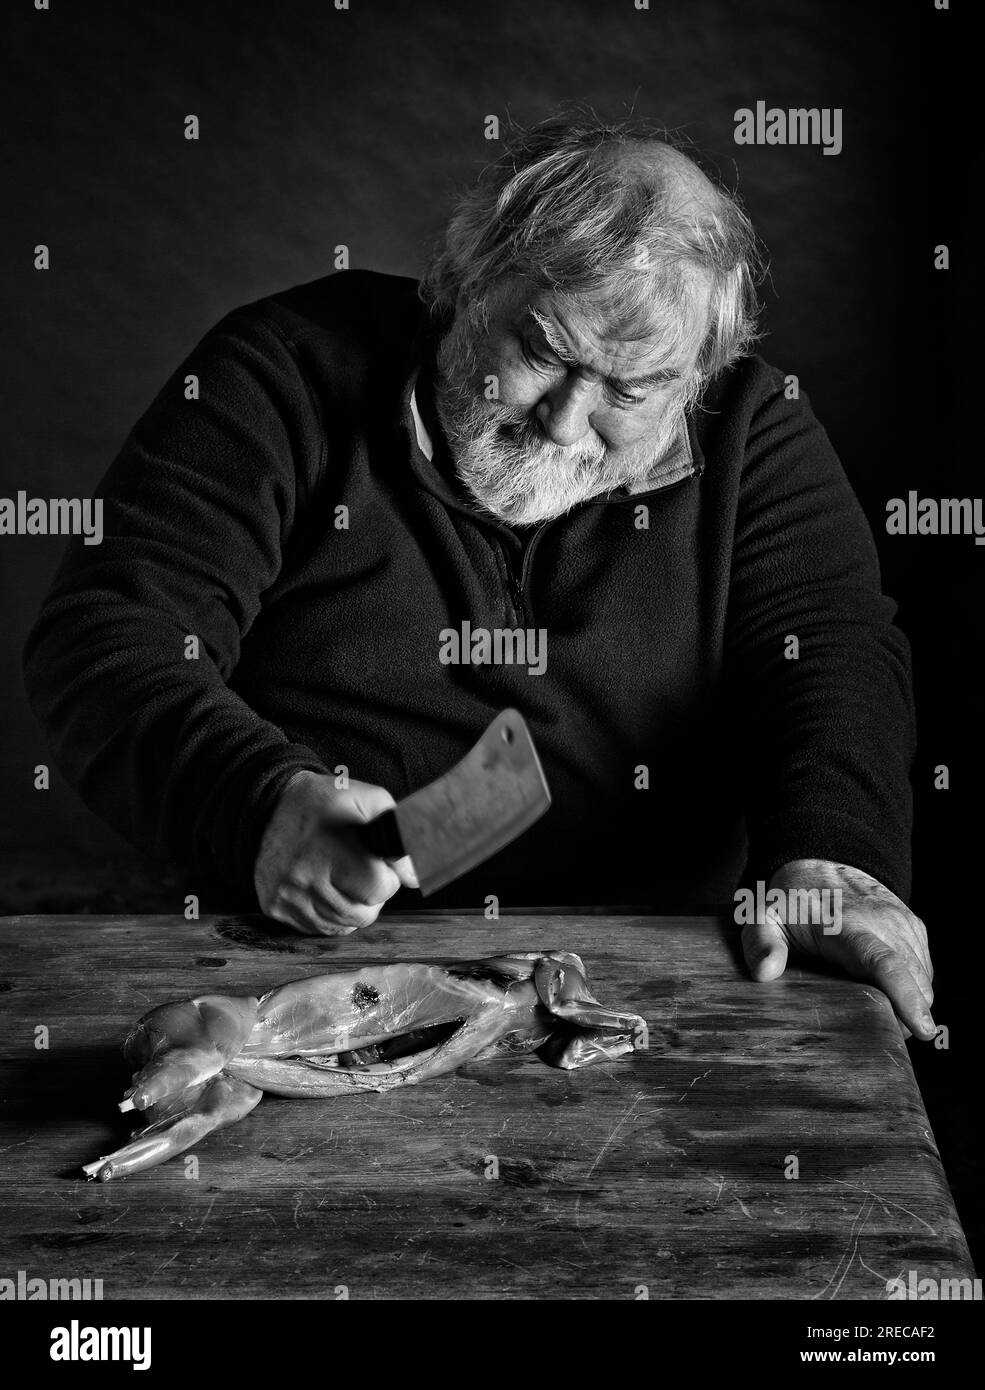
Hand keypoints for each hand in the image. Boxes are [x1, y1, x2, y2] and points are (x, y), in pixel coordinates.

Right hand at [254, 772, 417, 934]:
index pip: (376, 888)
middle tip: (365, 873)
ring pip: (341, 925)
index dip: (388, 879)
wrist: (270, 805)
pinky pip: (318, 929)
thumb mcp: (367, 799)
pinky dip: (331, 916)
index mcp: (329, 846)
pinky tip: (329, 891)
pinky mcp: (273, 906)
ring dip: (354, 907)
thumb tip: (413, 877)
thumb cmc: (326, 802)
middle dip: (373, 897)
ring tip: (347, 880)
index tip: (381, 865)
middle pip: (362, 914)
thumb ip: (399, 832)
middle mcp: (303, 874)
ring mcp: (286, 895)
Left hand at [740, 859, 935, 1040]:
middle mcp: (884, 923)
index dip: (906, 997)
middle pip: (914, 981)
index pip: (884, 963)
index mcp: (847, 926)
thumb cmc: (792, 899)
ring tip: (874, 1007)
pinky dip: (913, 986)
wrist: (823, 864)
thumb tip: (766, 973)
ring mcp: (904, 926)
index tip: (923, 1029)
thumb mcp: (763, 917)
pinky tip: (883, 987)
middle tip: (871, 1028)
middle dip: (906, 1015)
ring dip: (911, 1002)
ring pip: (924, 980)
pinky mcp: (915, 929)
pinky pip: (925, 970)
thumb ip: (760, 944)